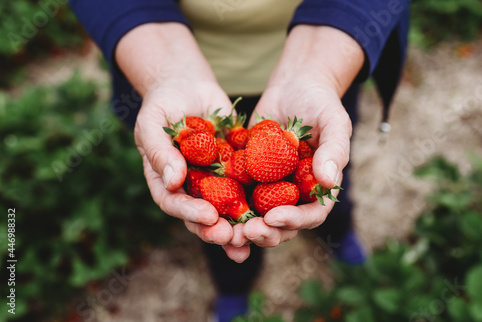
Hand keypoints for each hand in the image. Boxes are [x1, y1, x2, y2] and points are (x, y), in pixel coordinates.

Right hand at [115, 23, 250, 261]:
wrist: (187, 85)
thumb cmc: (162, 103)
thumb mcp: (152, 124)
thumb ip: (159, 153)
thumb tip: (174, 183)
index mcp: (166, 182)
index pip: (174, 204)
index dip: (190, 214)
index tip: (209, 216)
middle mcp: (191, 187)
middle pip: (203, 216)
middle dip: (219, 230)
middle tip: (235, 236)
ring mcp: (215, 180)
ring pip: (228, 208)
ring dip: (242, 225)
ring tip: (259, 234)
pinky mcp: (237, 169)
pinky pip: (250, 186)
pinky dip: (263, 200)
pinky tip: (280, 209)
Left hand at [243, 25, 364, 246]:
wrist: (293, 86)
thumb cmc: (321, 103)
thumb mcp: (334, 122)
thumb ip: (335, 150)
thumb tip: (329, 182)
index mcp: (317, 188)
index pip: (311, 214)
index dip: (294, 221)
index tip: (274, 218)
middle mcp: (293, 193)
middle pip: (281, 224)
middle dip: (264, 232)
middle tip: (246, 231)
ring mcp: (269, 187)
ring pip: (256, 216)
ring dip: (241, 226)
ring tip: (225, 228)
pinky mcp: (247, 176)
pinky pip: (234, 193)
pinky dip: (222, 203)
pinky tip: (207, 206)